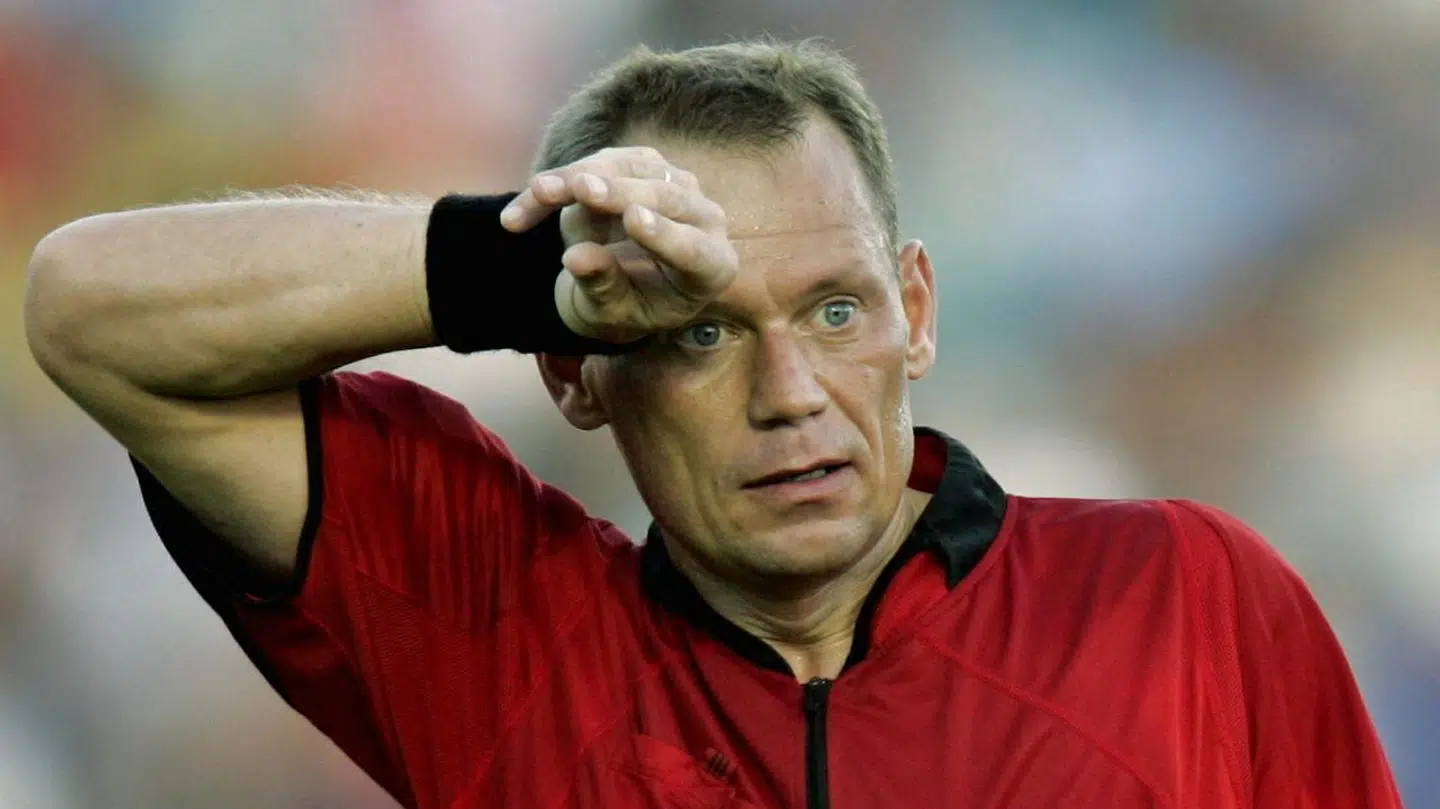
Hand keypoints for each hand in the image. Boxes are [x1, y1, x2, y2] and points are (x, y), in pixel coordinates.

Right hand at [500, 147, 738, 343]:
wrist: (619, 284)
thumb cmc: (624, 309)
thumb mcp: (612, 314)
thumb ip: (602, 287)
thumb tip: (576, 260)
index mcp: (712, 267)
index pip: (693, 249)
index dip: (663, 234)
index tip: (633, 219)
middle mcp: (704, 218)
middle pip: (663, 197)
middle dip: (618, 193)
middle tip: (580, 190)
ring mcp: (676, 184)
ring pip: (628, 169)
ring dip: (580, 178)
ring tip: (538, 192)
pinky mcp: (643, 163)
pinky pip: (599, 164)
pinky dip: (561, 180)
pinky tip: (530, 200)